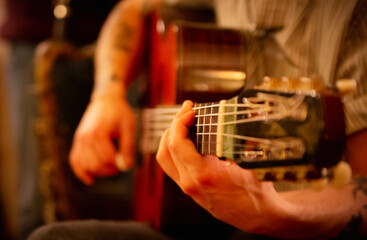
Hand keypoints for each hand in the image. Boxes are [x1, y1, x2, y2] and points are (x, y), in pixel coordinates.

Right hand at [69, 97, 135, 184]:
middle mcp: (85, 137)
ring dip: (98, 172)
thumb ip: (127, 147)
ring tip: (110, 168)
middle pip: (95, 165)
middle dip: (109, 170)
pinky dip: (81, 171)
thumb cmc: (120, 112)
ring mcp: (79, 139)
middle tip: (119, 166)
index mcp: (98, 133)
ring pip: (85, 166)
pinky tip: (90, 179)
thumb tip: (126, 167)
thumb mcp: (128, 127)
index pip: (107, 159)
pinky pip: (75, 161)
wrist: (107, 99)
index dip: (118, 166)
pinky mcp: (77, 141)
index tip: (126, 163)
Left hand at [156, 101, 287, 234]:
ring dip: (170, 136)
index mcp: (203, 175)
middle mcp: (189, 182)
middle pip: (167, 148)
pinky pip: (171, 166)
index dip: (180, 122)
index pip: (177, 144)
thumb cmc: (256, 191)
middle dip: (175, 124)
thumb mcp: (252, 164)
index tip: (191, 109)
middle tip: (187, 109)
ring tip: (183, 121)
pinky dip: (173, 148)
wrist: (256, 216)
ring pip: (164, 158)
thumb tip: (244, 115)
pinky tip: (185, 139)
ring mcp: (187, 187)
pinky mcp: (188, 188)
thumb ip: (243, 140)